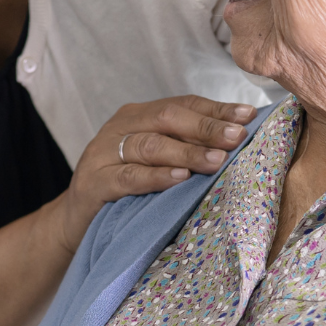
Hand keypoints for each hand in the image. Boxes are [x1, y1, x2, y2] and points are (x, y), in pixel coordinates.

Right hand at [51, 95, 256, 249]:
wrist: (76, 221)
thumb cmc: (125, 189)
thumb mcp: (155, 162)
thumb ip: (184, 147)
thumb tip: (237, 138)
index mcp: (138, 116)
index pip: (182, 104)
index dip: (216, 109)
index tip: (249, 115)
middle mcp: (120, 127)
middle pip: (167, 119)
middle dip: (206, 127)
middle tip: (238, 137)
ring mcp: (103, 153)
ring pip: (150, 146)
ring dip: (187, 151)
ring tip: (217, 160)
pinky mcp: (94, 183)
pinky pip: (128, 177)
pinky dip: (156, 177)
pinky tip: (180, 178)